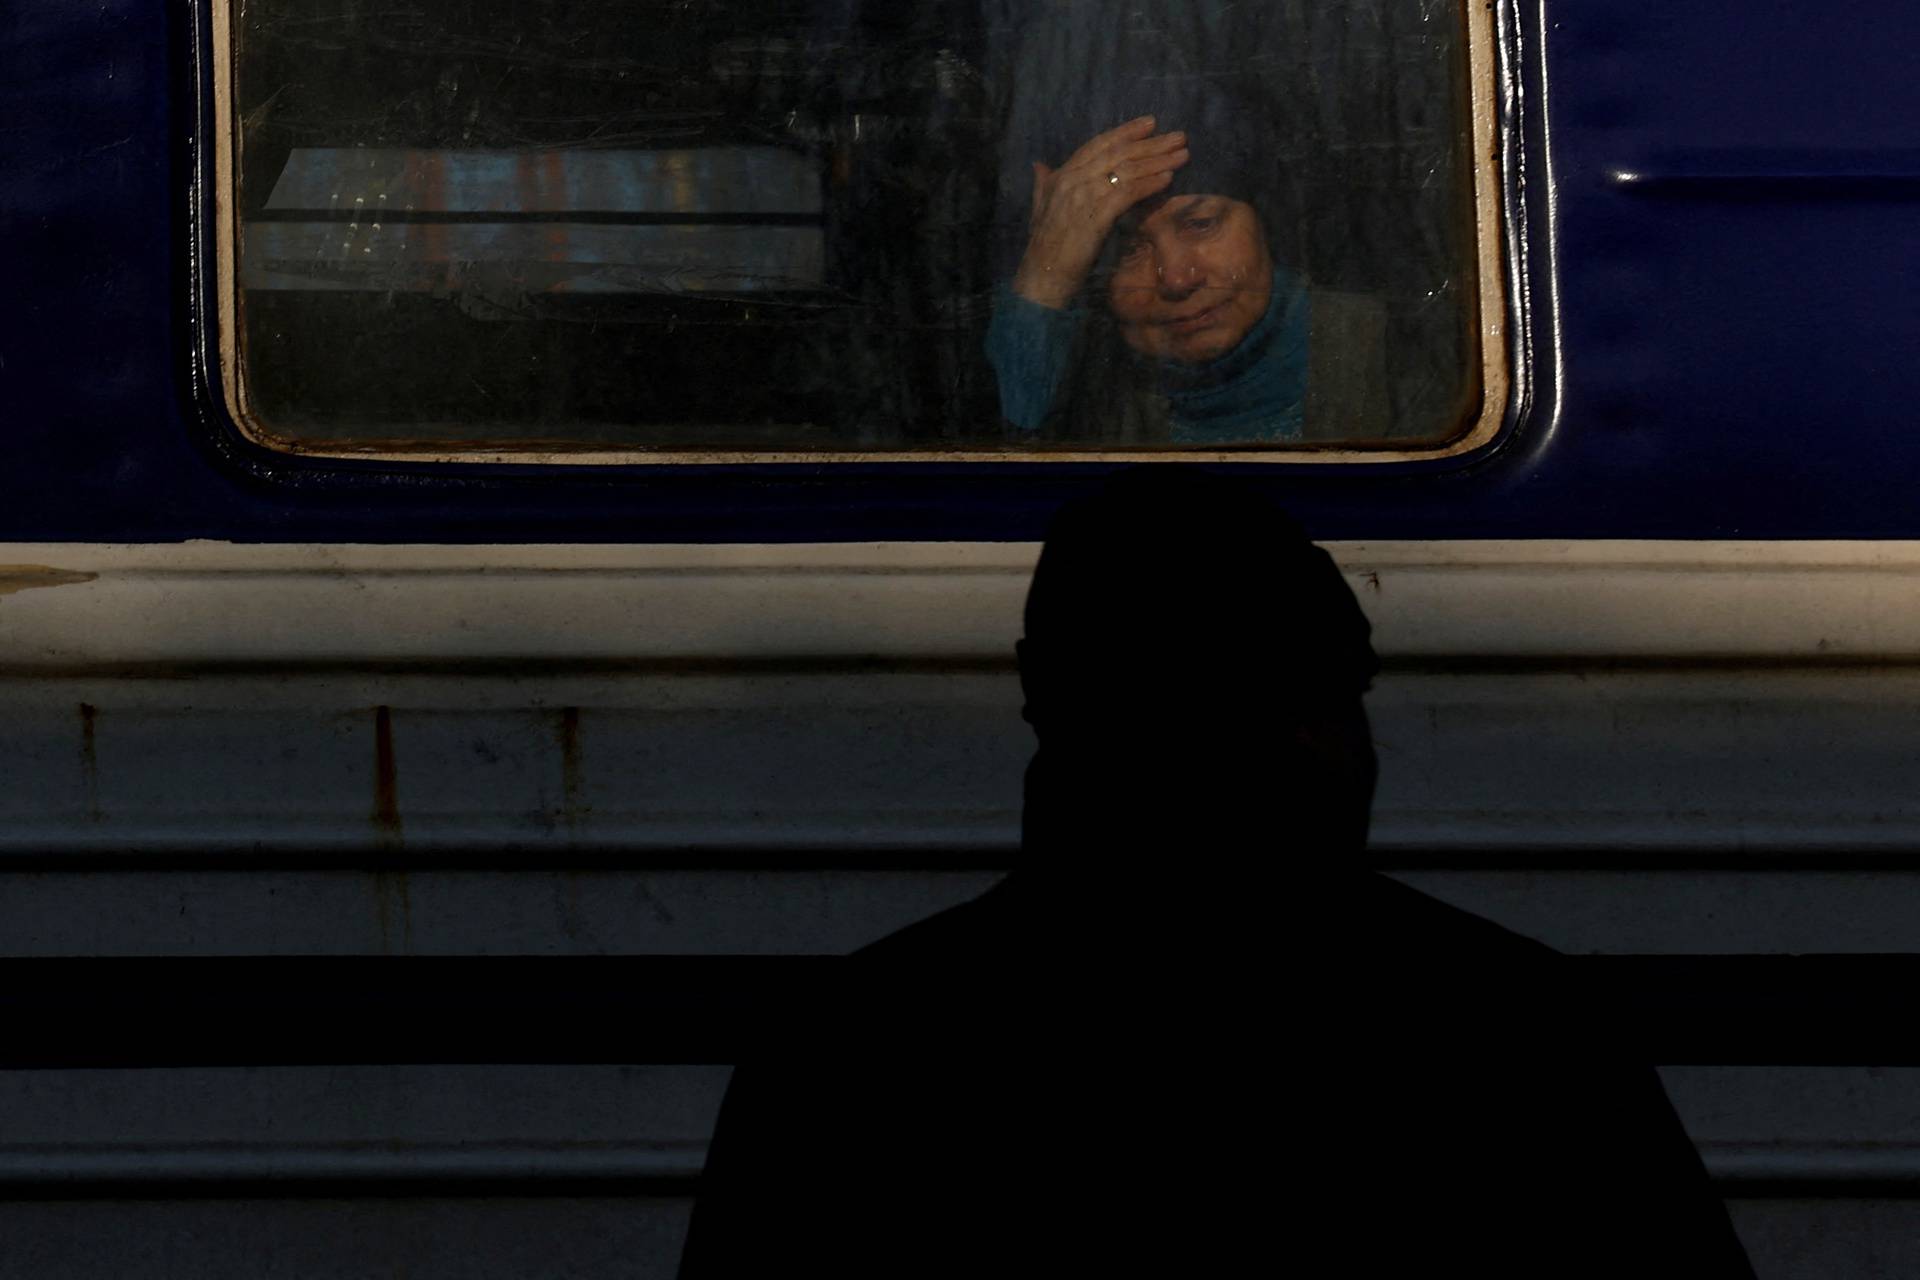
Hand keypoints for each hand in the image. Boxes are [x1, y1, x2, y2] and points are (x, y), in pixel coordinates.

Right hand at [1011, 116, 1189, 310]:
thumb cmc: (1045, 246)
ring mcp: (1084, 197)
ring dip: (1158, 161)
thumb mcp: (1040, 207)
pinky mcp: (1096, 216)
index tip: (1151, 123)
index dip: (1125, 132)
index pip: (1098, 145)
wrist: (1042, 275)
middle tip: (1179, 137)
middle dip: (1151, 144)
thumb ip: (1043, 184)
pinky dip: (1149, 185)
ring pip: (1126, 171)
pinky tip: (1168, 179)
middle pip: (1118, 154)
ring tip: (1182, 155)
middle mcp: (1073, 180)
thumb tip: (1039, 165)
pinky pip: (1127, 193)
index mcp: (1062, 175)